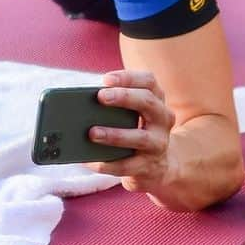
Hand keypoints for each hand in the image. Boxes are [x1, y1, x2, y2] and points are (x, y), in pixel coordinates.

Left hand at [84, 70, 175, 194]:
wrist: (158, 166)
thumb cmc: (136, 130)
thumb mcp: (134, 113)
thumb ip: (116, 104)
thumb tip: (82, 103)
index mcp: (157, 100)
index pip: (149, 81)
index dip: (128, 77)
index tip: (106, 79)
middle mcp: (162, 119)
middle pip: (148, 102)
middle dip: (124, 97)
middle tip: (100, 96)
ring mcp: (158, 144)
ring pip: (140, 137)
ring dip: (114, 134)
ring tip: (91, 133)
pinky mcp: (148, 166)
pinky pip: (126, 166)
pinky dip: (106, 164)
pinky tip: (89, 161)